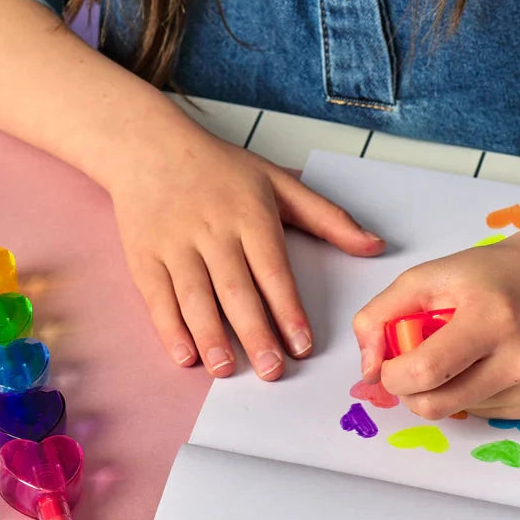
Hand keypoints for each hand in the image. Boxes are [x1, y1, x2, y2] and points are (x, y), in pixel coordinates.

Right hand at [109, 118, 384, 380]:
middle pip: (234, 289)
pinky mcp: (144, 256)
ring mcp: (174, 244)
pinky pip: (158, 297)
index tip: (302, 345)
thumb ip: (327, 217)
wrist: (149, 147)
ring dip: (210, 336)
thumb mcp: (276, 181)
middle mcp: (211, 230)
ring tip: (227, 369)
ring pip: (194, 297)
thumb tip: (376, 246)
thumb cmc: (218, 167)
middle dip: (254, 333)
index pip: (271, 268)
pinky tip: (185, 354)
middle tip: (271, 371)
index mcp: (248, 213)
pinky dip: (170, 328)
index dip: (287, 309)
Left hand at [352, 220, 519, 419]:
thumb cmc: (483, 276)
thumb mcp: (423, 278)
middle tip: (409, 360)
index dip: (393, 373)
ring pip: (451, 412)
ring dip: (433, 389)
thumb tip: (368, 371)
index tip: (387, 359)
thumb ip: (380, 316)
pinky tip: (472, 362)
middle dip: (407, 388)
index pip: (427, 369)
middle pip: (436, 404)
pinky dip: (459, 393)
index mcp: (489, 317)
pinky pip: (473, 413)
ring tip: (448, 351)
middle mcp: (518, 358)